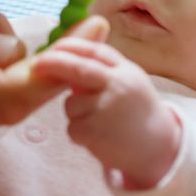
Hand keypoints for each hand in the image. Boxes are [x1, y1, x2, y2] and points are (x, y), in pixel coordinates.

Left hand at [32, 33, 181, 188]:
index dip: (71, 46)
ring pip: (71, 105)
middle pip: (79, 69)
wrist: (158, 148)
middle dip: (54, 63)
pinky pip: (72, 127)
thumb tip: (66, 58)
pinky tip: (99, 136)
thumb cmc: (137, 111)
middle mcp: (118, 87)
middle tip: (37, 65)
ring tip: (99, 122)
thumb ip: (103, 69)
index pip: (95, 51)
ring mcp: (106, 109)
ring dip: (76, 113)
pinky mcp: (96, 132)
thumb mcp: (129, 81)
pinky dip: (79, 132)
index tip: (53, 47)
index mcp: (126, 71)